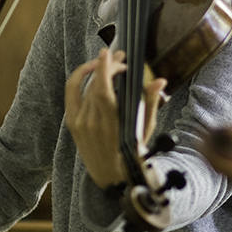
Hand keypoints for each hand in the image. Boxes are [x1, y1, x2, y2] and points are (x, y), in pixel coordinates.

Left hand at [64, 49, 167, 189]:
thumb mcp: (146, 130)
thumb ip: (151, 103)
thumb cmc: (133, 154)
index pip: (102, 88)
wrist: (112, 179)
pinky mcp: (72, 124)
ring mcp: (79, 123)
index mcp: (110, 123)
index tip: (110, 53)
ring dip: (94, 71)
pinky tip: (89, 74)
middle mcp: (91, 122)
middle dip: (106, 65)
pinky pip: (71, 94)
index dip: (104, 68)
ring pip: (82, 86)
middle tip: (120, 57)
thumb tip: (160, 81)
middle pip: (94, 83)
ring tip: (105, 63)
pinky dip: (79, 80)